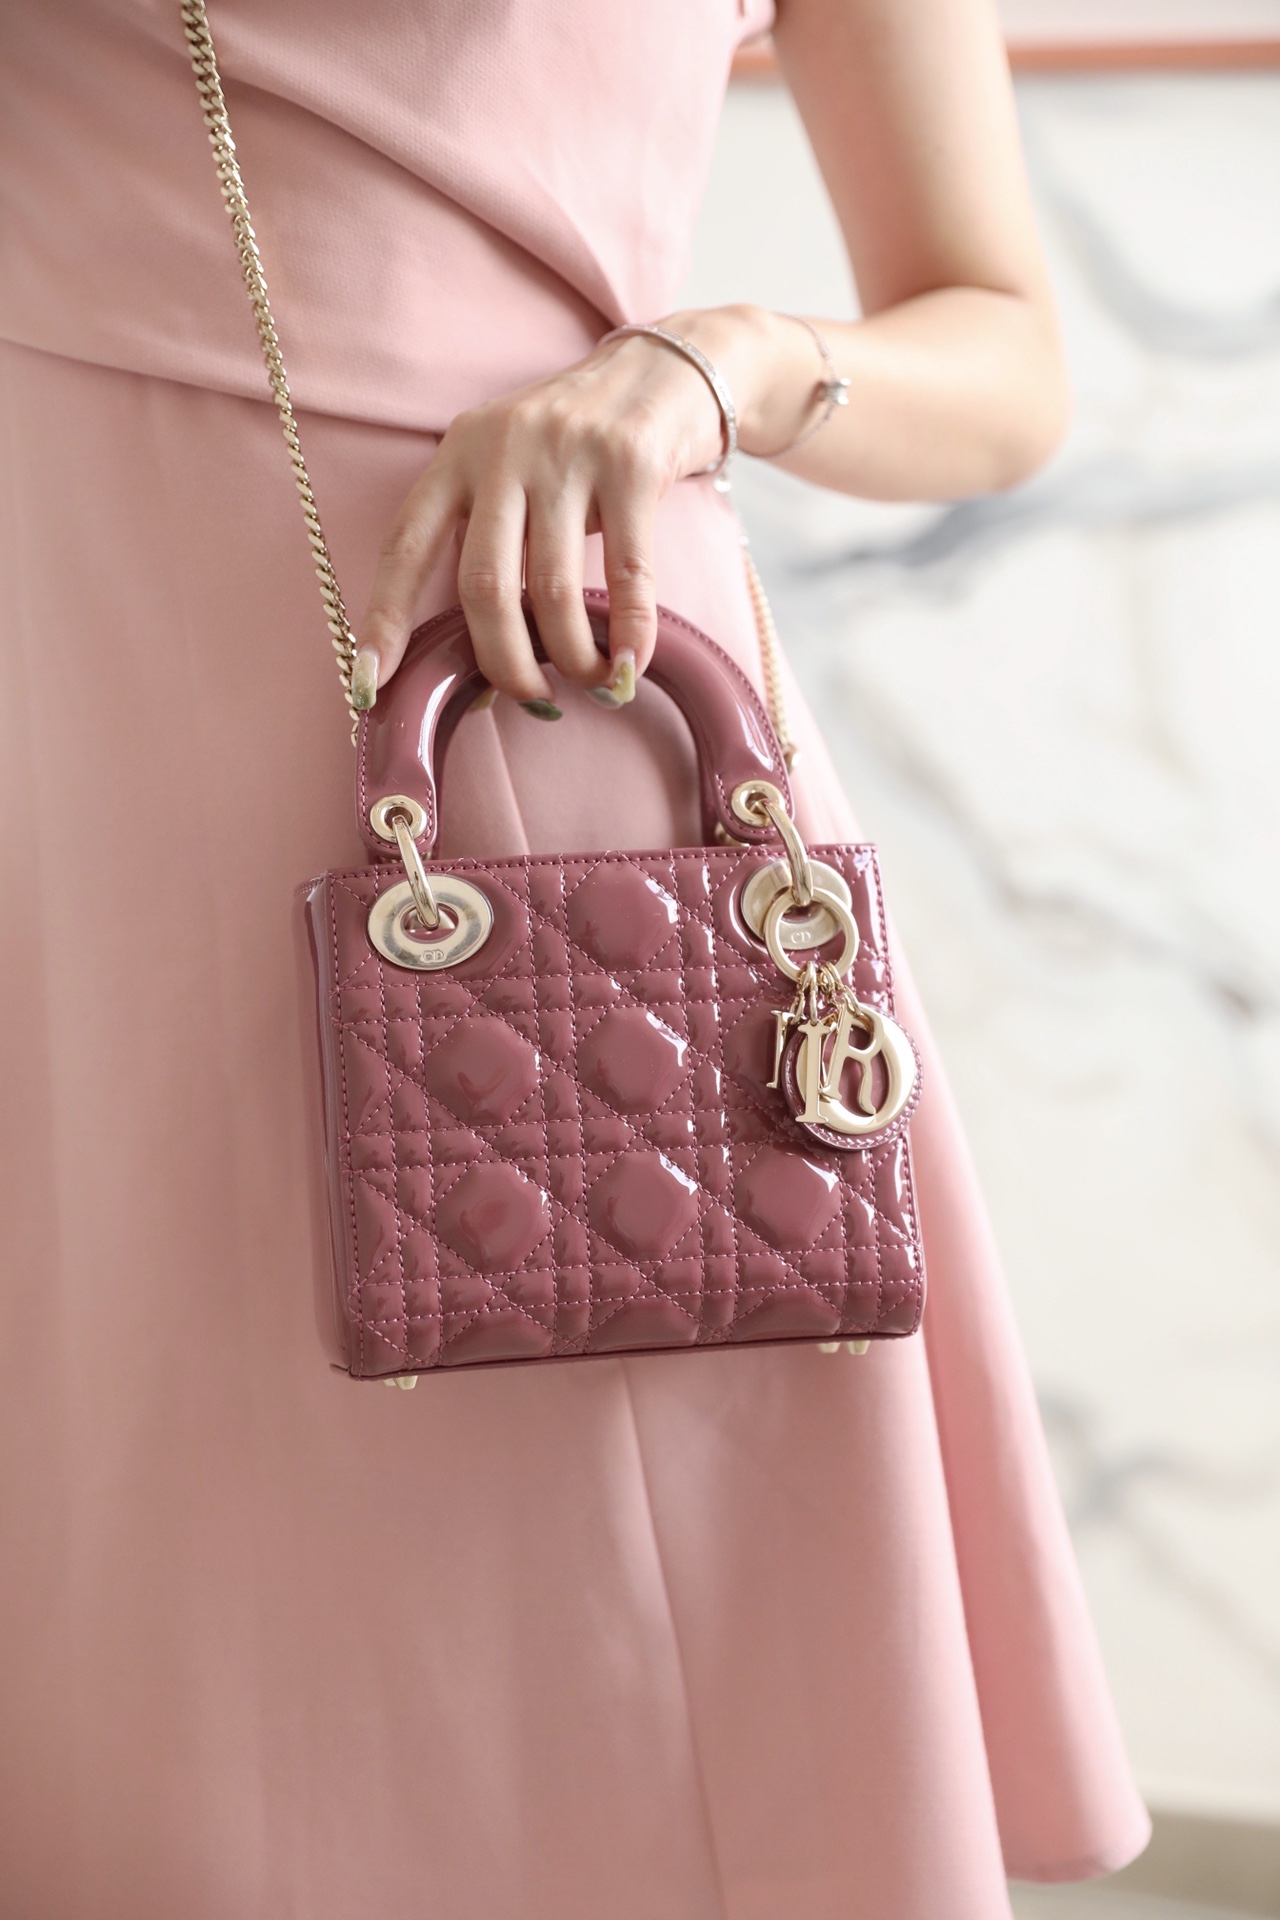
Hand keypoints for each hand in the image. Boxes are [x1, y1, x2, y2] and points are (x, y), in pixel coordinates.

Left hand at [355, 305, 797, 713]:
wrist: (665, 370)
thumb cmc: (579, 444)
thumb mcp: (513, 468)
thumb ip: (491, 536)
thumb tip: (487, 652)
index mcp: (459, 454)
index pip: (406, 545)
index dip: (385, 618)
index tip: (368, 683)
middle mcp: (503, 450)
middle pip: (483, 583)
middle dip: (503, 660)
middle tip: (529, 698)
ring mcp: (568, 453)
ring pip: (551, 588)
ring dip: (569, 655)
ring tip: (589, 681)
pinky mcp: (631, 465)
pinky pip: (626, 573)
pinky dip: (629, 633)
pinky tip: (630, 666)